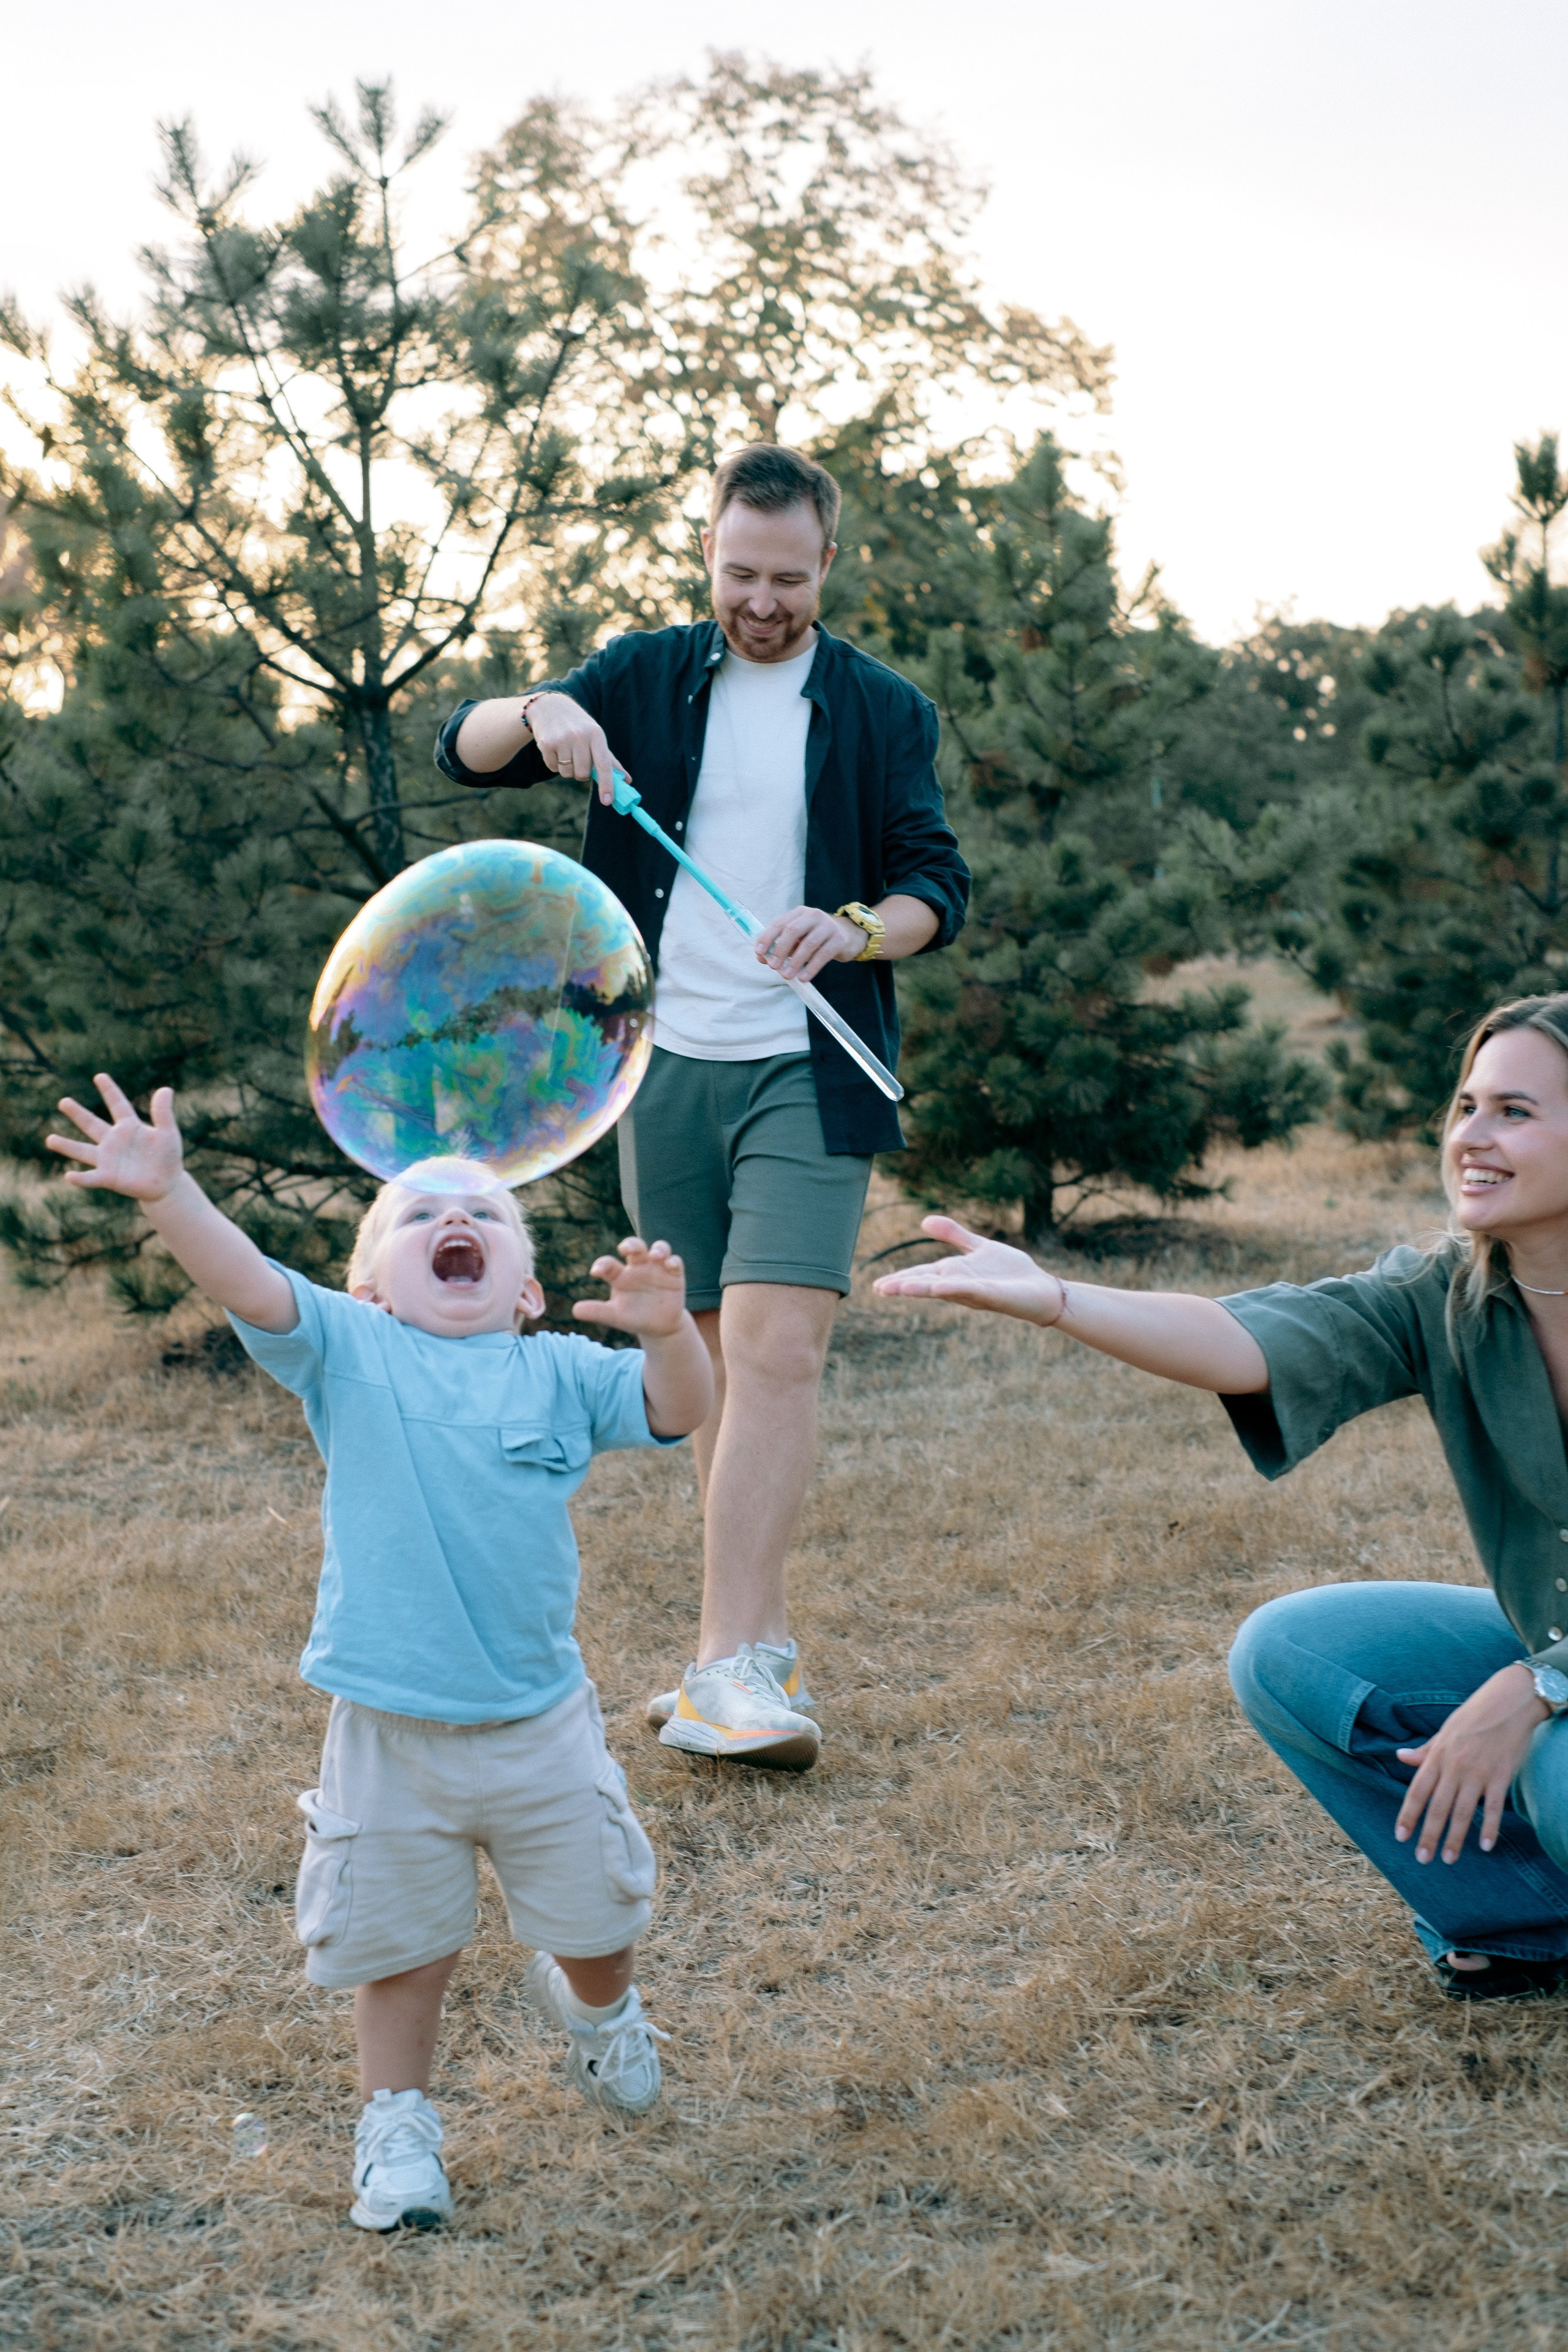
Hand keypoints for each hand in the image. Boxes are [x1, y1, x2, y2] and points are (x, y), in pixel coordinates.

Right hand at [47, 1075, 184, 1200]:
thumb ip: (163, 1113)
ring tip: (49, 1139)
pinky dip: (80, 1178)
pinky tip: (69, 1175)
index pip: (118, 1105)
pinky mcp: (108, 1177)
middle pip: (92, 1124)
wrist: (167, 1184)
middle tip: (63, 1102)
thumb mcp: (168, 1133)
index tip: (100, 1076)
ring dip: (66, 1146)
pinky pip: (91, 1178)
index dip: (110, 1091)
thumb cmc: (167, 1156)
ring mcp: (108, 1159)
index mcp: (129, 1127)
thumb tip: (166, 1089)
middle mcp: (113, 1141)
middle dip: (78, 1114)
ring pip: (83, 1151)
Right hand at [523, 694, 624, 804]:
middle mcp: (579, 736)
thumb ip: (611, 761)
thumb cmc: (579, 726)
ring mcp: (562, 739)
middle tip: (578, 759)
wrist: (550, 707)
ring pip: (567, 773)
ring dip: (567, 769)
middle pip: (582, 773)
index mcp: (596, 734)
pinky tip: (555, 749)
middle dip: (581, 772)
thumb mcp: (596, 737)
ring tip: (566, 751)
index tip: (607, 801)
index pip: (603, 765)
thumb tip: (627, 780)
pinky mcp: (546, 743)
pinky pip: (553, 768)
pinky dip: (554, 764)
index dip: (607, 785)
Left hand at [573, 1237, 688, 1337]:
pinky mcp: (675, 1275)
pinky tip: (670, 1265)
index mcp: (620, 1275)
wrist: (659, 1327)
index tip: (595, 1272)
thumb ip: (597, 1311)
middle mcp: (638, 1267)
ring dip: (658, 1249)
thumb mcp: (615, 1316)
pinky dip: (673, 1261)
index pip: (609, 1264)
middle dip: (630, 1244)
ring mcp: (657, 1269)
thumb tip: (574, 1311)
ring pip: (659, 1248)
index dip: (602, 1265)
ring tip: (655, 1256)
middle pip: (634, 1246)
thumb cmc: (634, 1317)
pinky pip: (676, 1262)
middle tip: (624, 1249)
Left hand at [754, 905, 863, 983]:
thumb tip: (762, 958)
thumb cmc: (817, 939)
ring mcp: (828, 926)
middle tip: (773, 966)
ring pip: (808, 943)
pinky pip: (823, 954)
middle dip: (780, 949)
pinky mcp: (839, 939)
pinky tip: (804, 978)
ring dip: (795, 961)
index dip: (767, 937)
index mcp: (799, 913)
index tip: (759, 952)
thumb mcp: (799, 939)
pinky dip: (812, 967)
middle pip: (792, 930)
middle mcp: (813, 915)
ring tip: (787, 976)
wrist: (848, 936)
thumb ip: (781, 946)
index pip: (779, 923)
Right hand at [873, 1215, 1066, 1324]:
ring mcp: (974, 1290)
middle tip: (879, 1289)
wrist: (1040, 1289)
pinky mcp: (991, 1294)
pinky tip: (937, 1287)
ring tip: (896, 1289)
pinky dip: (951, 1288)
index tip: (878, 1285)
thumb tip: (923, 1221)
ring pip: (942, 1289)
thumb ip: (954, 1235)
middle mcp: (960, 1284)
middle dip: (903, 1286)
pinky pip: (968, 1290)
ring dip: (920, 1288)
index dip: (901, 1278)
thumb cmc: (1010, 1272)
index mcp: (954, 1273)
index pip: (922, 1275)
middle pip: (926, 1283)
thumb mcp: (979, 1247)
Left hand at [1394, 1663, 1549, 1863]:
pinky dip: (1489, 1827)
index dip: (1408, 1815)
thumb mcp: (1445, 1731)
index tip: (1401, 1837)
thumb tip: (1400, 1757)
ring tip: (1448, 1859)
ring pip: (1462, 1811)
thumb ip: (1425, 1750)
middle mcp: (1454, 1766)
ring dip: (1455, 1838)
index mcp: (1437, 1755)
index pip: (1417, 1791)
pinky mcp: (1500, 1775)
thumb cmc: (1474, 1715)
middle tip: (1422, 1859)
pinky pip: (1493, 1807)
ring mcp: (1478, 1772)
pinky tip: (1484, 1846)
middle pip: (1437, 1807)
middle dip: (1428, 1835)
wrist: (1509, 1701)